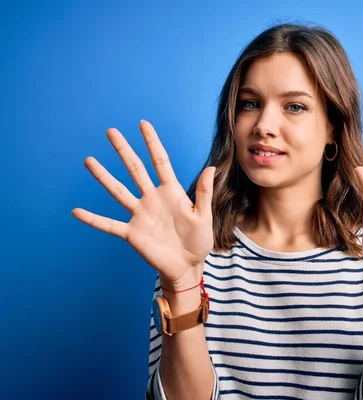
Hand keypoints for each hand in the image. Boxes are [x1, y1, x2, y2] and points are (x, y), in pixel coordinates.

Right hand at [72, 120, 215, 288]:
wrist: (188, 266)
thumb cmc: (199, 241)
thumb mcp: (204, 216)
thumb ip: (204, 193)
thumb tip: (211, 167)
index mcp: (171, 192)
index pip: (160, 161)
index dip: (152, 143)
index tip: (143, 124)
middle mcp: (152, 199)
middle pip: (135, 170)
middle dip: (124, 151)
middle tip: (111, 131)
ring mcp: (140, 215)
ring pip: (118, 191)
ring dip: (103, 177)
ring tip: (89, 160)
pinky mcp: (132, 233)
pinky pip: (109, 224)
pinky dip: (93, 219)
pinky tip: (76, 212)